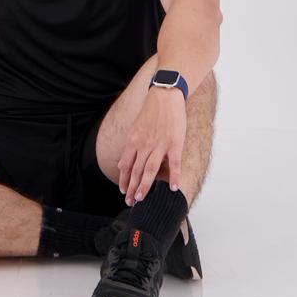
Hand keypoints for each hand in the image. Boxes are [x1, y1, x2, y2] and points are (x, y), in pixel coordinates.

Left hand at [117, 87, 186, 204]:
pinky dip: (174, 177)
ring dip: (145, 186)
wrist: (165, 94)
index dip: (124, 180)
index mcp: (134, 140)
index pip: (126, 165)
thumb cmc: (151, 112)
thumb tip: (121, 164)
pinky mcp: (174, 143)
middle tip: (130, 202)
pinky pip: (174, 163)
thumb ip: (130, 147)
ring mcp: (160, 144)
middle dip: (132, 188)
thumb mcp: (135, 128)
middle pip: (136, 170)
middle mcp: (144, 144)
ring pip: (151, 169)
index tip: (123, 192)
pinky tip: (174, 188)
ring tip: (142, 198)